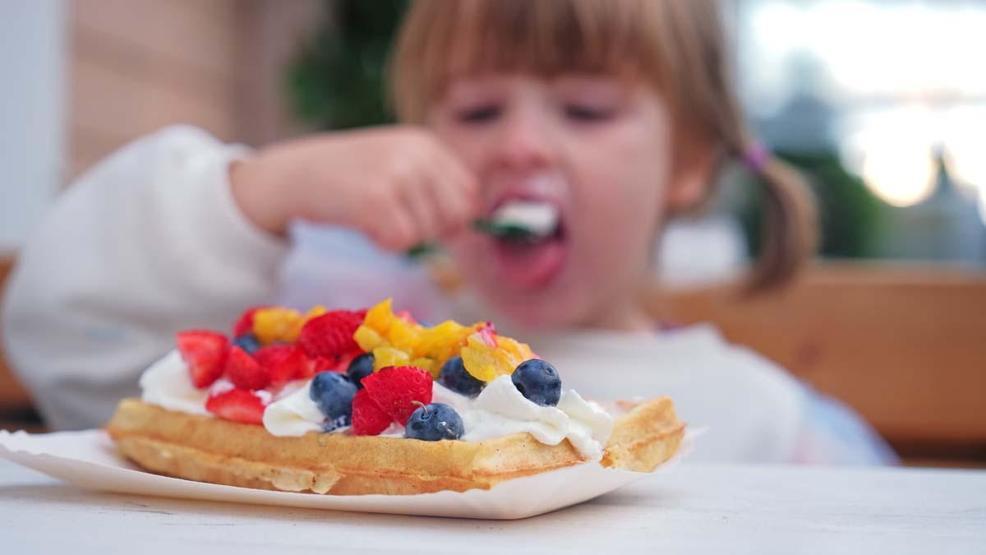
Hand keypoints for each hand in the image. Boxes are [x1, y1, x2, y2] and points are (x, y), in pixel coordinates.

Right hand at [230, 126, 477, 250]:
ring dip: (401, 236)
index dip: (451, 217)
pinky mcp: (376, 198)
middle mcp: (416, 153)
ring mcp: (397, 174)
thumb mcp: (397, 165)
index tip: (421, 218)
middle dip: (430, 230)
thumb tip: (469, 226)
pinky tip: (364, 224)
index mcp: (426, 143)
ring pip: (428, 232)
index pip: (469, 193)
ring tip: (372, 215)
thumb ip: (433, 187)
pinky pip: (402, 242)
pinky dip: (384, 243)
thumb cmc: (349, 177)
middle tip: (396, 220)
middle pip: (455, 216)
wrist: (293, 174)